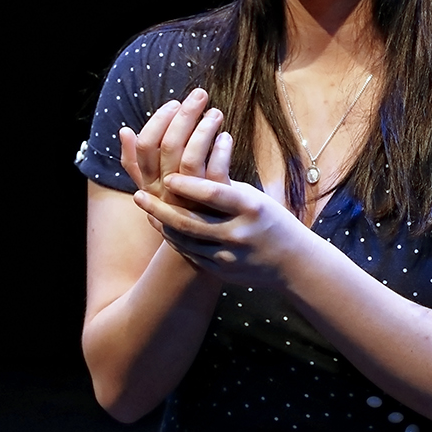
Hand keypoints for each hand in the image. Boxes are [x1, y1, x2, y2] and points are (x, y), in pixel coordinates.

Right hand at [118, 88, 227, 203]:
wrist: (205, 250)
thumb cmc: (180, 210)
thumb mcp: (155, 189)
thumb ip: (137, 163)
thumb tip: (125, 130)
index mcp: (150, 184)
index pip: (145, 146)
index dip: (158, 121)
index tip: (174, 103)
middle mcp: (166, 192)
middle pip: (169, 146)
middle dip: (184, 116)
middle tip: (200, 94)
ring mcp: (189, 200)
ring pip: (192, 157)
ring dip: (204, 129)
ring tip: (216, 112)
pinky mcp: (215, 206)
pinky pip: (217, 172)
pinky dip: (222, 150)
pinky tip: (227, 136)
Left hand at [133, 171, 315, 289]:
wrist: (292, 261)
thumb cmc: (272, 220)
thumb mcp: (256, 198)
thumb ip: (226, 188)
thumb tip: (196, 161)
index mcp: (252, 207)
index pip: (214, 194)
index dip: (188, 186)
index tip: (167, 177)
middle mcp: (239, 232)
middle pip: (190, 220)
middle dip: (160, 207)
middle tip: (139, 195)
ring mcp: (229, 255)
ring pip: (185, 239)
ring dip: (161, 223)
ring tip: (146, 207)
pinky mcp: (221, 270)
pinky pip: (190, 253)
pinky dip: (174, 238)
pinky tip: (163, 226)